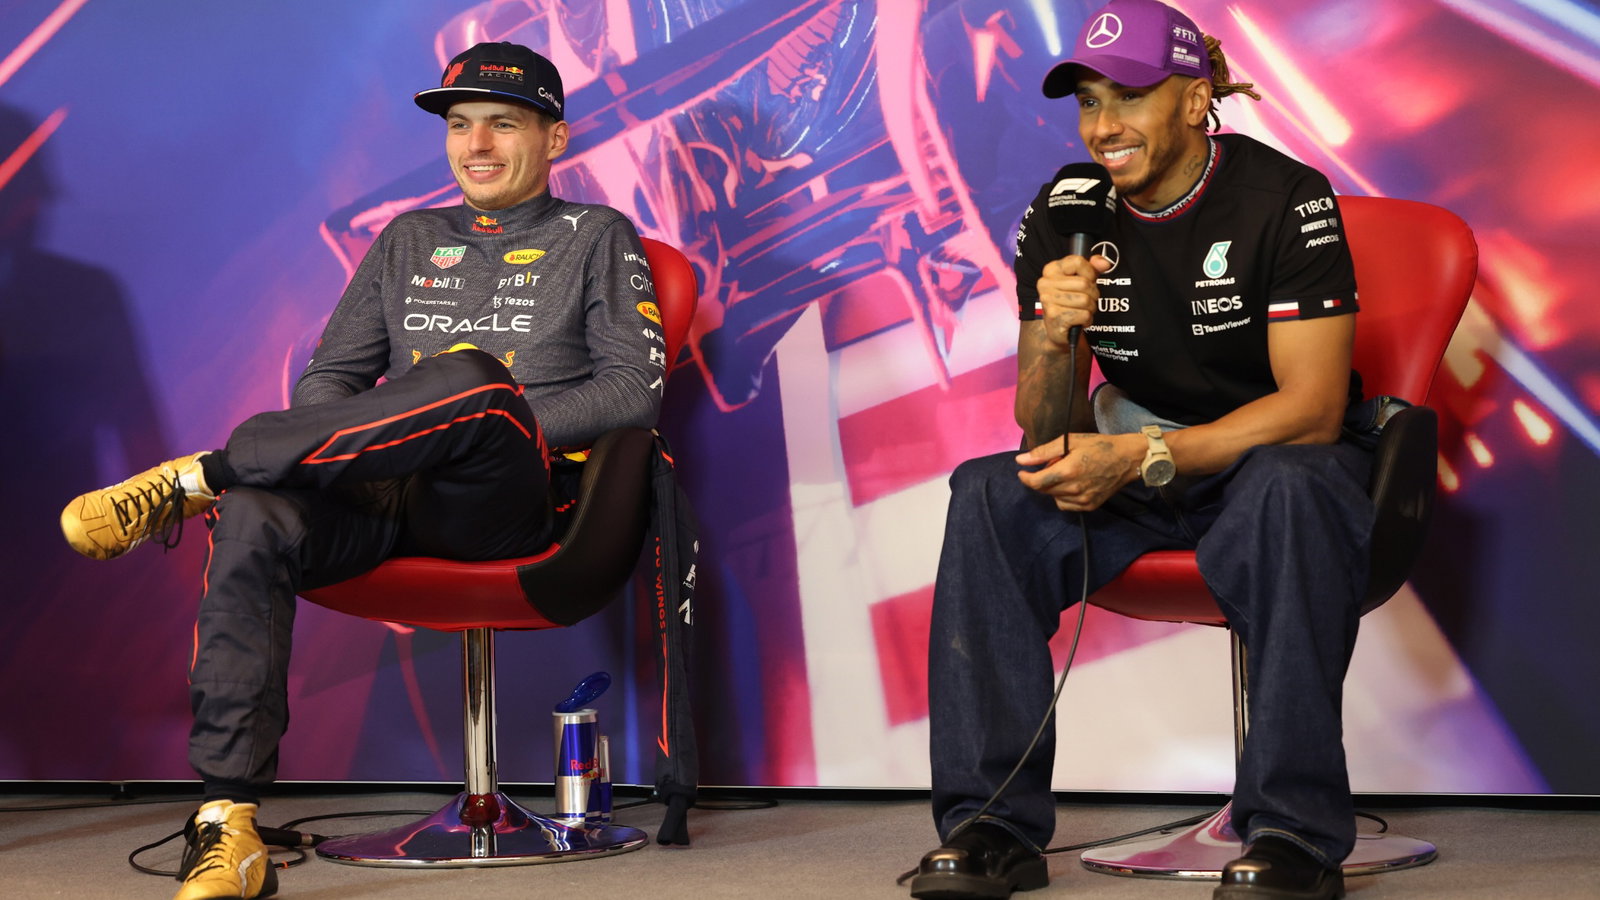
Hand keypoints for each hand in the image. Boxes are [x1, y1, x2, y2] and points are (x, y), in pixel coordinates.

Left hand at [1016, 432, 1141, 511]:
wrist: (1127, 459)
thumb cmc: (1099, 446)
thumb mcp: (1070, 441)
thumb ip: (1044, 452)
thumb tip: (1021, 461)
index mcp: (1068, 471)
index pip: (1036, 482)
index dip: (1025, 478)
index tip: (1022, 471)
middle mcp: (1074, 489)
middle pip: (1044, 490)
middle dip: (1041, 478)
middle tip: (1054, 465)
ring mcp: (1083, 500)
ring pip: (1054, 498)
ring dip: (1053, 487)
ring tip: (1066, 473)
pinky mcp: (1090, 506)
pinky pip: (1066, 505)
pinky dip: (1063, 496)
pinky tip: (1072, 484)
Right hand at [1035, 254, 1111, 350]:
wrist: (1057, 329)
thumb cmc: (1070, 302)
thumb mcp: (1080, 280)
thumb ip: (1093, 268)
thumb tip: (1105, 263)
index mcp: (1051, 270)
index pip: (1077, 262)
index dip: (1089, 273)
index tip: (1087, 281)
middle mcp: (1045, 284)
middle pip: (1084, 283)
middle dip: (1092, 294)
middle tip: (1085, 301)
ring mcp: (1048, 301)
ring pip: (1086, 300)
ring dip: (1090, 308)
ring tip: (1081, 311)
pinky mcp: (1054, 317)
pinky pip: (1084, 315)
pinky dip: (1087, 320)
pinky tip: (1078, 320)